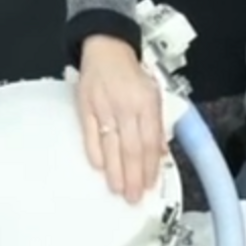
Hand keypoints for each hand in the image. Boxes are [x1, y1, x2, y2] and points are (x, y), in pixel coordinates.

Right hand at [76, 35, 167, 203]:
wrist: (106, 48)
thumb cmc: (132, 74)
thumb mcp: (154, 95)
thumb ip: (156, 125)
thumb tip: (160, 155)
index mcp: (147, 103)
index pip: (150, 142)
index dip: (150, 167)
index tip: (150, 185)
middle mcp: (126, 106)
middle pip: (131, 148)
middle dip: (133, 176)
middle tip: (133, 197)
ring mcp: (104, 107)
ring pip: (111, 145)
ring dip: (115, 171)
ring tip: (118, 190)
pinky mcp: (85, 107)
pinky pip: (89, 134)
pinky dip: (94, 153)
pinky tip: (99, 169)